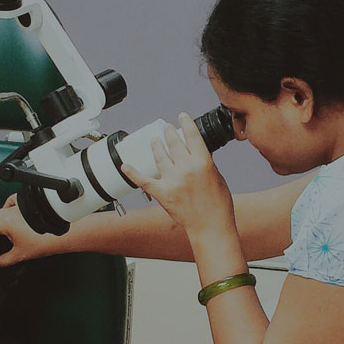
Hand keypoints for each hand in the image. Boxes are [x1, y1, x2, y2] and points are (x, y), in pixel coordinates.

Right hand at [0, 194, 60, 268]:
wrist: (61, 233)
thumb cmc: (43, 241)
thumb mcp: (20, 254)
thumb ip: (4, 260)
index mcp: (5, 223)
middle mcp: (9, 212)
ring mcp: (17, 207)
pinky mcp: (24, 206)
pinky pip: (10, 203)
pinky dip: (4, 206)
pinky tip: (5, 210)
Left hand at [121, 113, 236, 237]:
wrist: (211, 226)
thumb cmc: (218, 205)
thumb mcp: (217, 177)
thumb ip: (205, 163)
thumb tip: (194, 154)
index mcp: (203, 163)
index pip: (192, 136)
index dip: (185, 123)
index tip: (181, 116)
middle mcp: (186, 169)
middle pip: (174, 143)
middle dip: (169, 132)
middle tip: (166, 127)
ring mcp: (173, 181)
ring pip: (160, 156)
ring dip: (156, 146)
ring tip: (155, 140)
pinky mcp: (162, 194)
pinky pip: (144, 181)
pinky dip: (133, 172)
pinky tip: (125, 165)